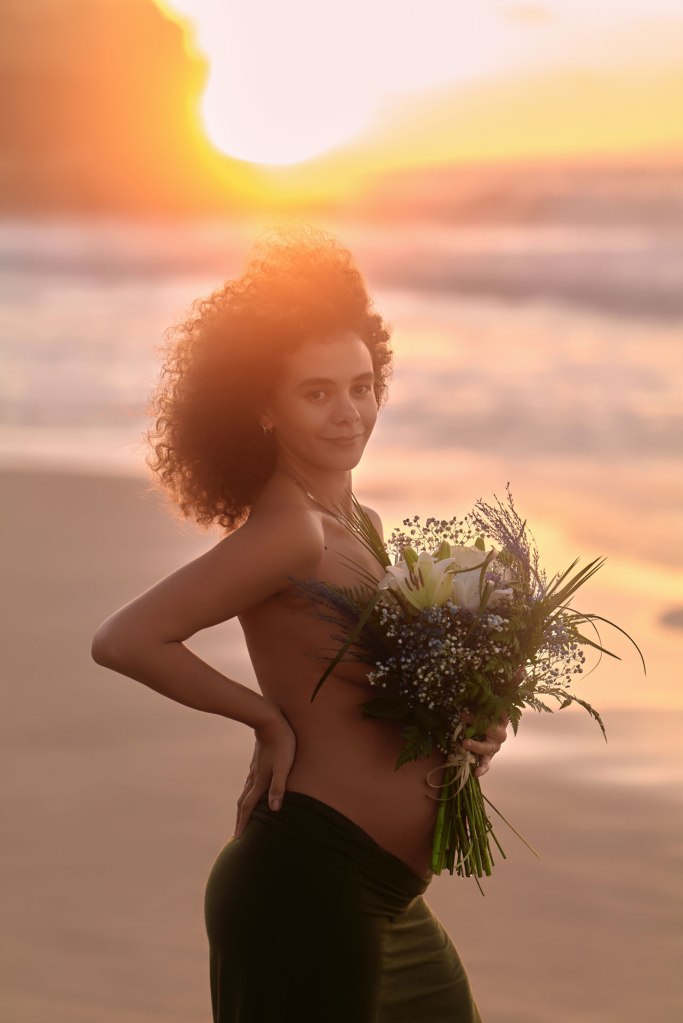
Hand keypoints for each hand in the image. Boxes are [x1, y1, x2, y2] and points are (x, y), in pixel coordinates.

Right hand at [234, 711, 296, 837]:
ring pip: (246, 792)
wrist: (270, 721)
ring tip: (243, 816)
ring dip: (243, 807)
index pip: (248, 808)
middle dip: (240, 819)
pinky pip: (249, 783)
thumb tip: (274, 810)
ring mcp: (254, 769)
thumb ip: (279, 787)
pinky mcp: (257, 762)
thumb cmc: (283, 744)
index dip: (243, 824)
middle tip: (236, 834)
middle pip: (243, 803)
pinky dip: (248, 793)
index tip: (237, 839)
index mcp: (260, 781)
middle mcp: (254, 778)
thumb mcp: (284, 766)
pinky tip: (250, 792)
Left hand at [461, 665, 523, 777]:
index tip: (517, 674)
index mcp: (502, 715)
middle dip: (480, 722)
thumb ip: (506, 684)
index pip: (508, 702)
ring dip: (477, 745)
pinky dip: (482, 768)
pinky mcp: (487, 756)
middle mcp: (500, 731)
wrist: (484, 734)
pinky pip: (486, 763)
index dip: (511, 689)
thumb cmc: (488, 714)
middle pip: (496, 728)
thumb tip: (521, 668)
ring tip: (465, 742)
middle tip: (464, 715)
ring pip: (489, 746)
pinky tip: (476, 774)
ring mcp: (495, 745)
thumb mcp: (491, 698)